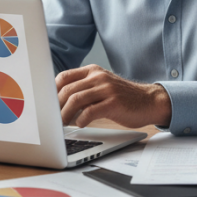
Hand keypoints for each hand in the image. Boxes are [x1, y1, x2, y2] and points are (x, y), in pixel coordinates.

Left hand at [55, 64, 171, 128]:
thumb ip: (85, 88)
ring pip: (76, 99)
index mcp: (93, 71)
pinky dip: (81, 119)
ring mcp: (106, 88)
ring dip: (64, 115)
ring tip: (62, 125)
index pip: (64, 77)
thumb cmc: (123, 97)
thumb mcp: (102, 85)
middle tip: (51, 119)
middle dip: (56, 106)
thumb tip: (59, 103)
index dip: (52, 91)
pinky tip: (80, 124)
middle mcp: (98, 77)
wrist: (149, 101)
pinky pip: (90, 111)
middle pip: (67, 89)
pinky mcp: (114, 103)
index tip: (47, 105)